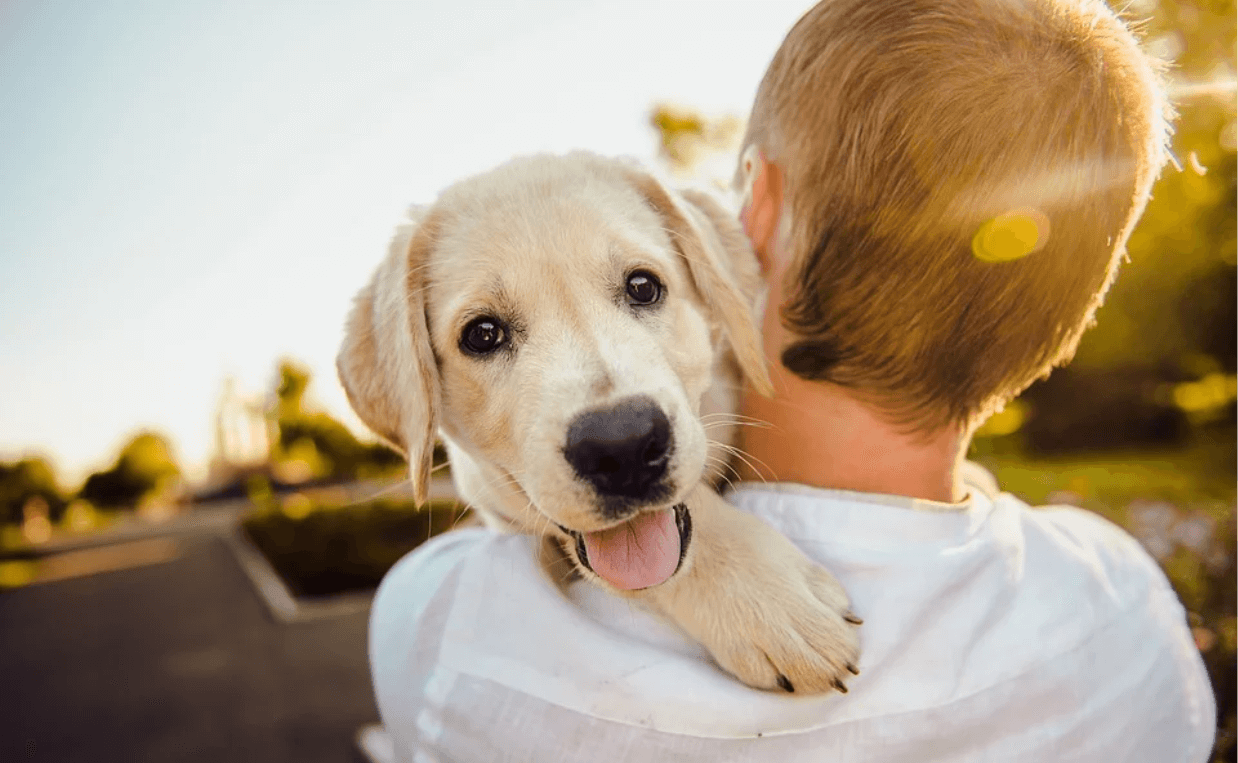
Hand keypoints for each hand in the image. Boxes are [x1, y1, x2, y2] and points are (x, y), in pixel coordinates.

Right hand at [638, 484, 861, 693]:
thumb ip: (822, 587)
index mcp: (794, 596)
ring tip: (810, 673)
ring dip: (807, 681)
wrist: (681, 542)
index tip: (847, 644)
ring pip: (790, 681)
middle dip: (832, 671)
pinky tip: (778, 673)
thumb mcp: (791, 555)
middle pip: (818, 667)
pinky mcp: (723, 651)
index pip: (837, 640)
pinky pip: (757, 679)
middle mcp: (773, 625)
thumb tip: (848, 618)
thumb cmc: (738, 540)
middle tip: (835, 667)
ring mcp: (746, 642)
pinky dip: (774, 680)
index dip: (848, 648)